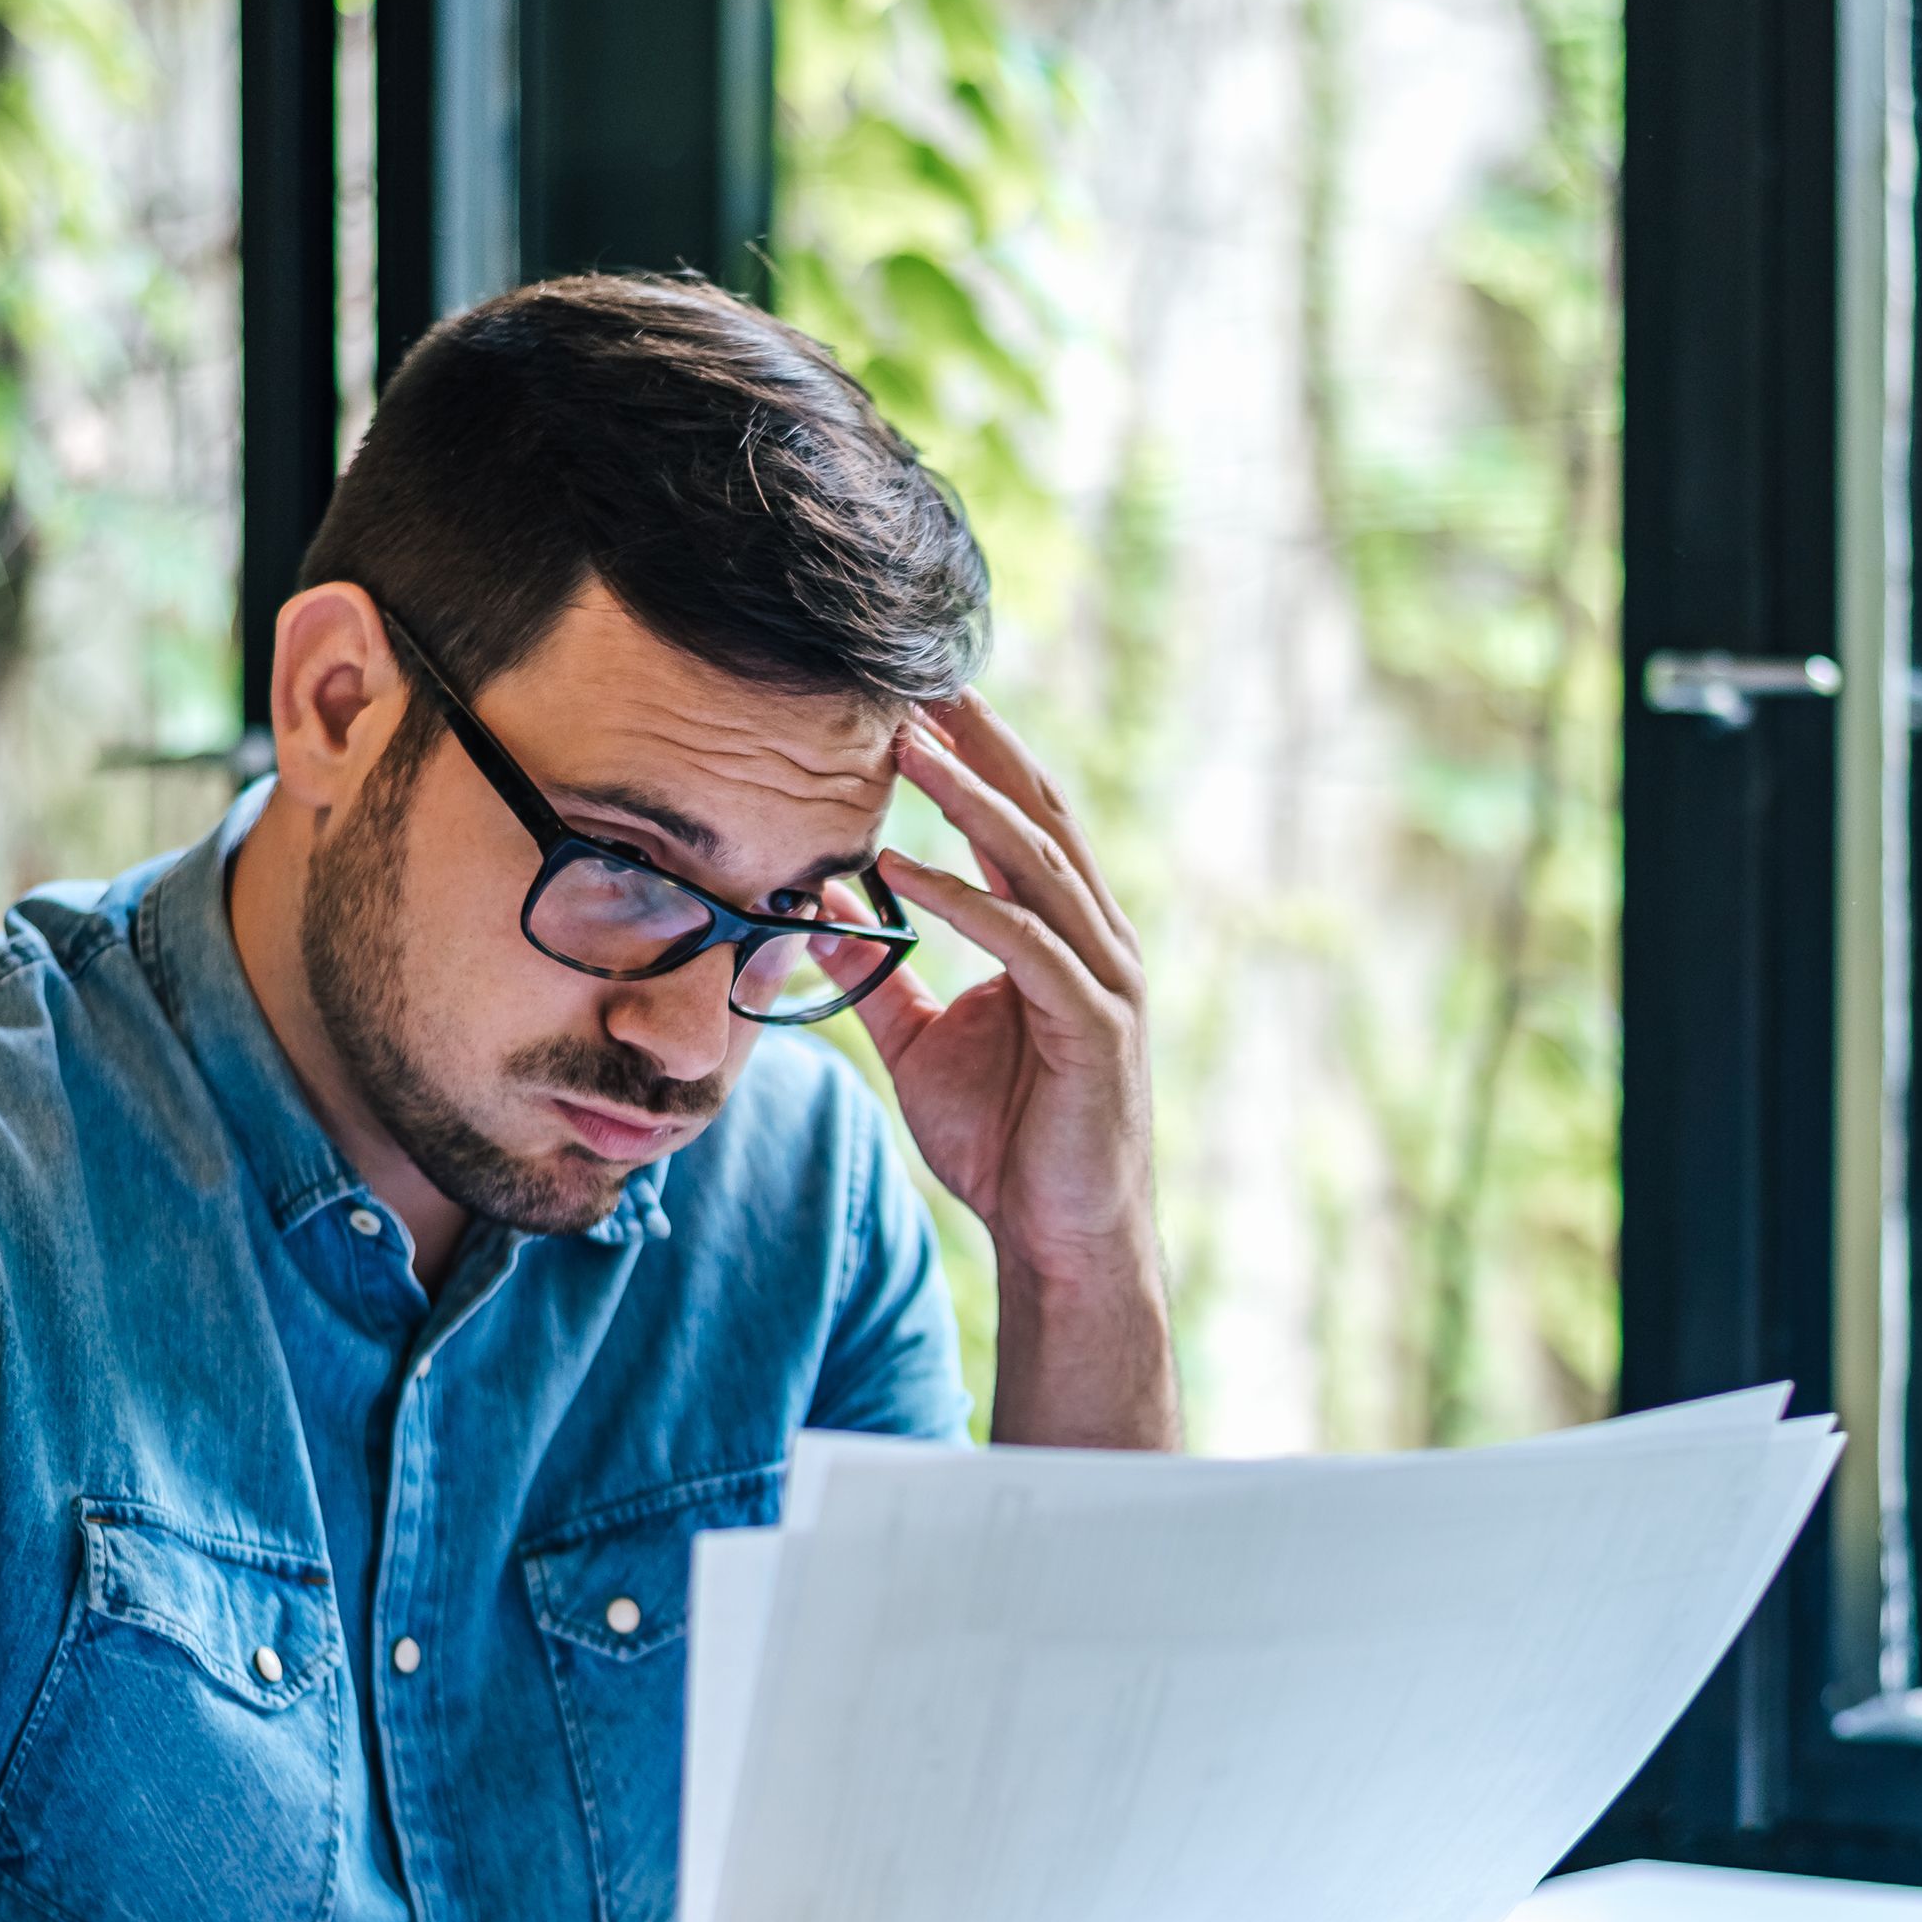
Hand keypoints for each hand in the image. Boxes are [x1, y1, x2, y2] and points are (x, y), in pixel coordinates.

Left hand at [857, 695, 1155, 1293]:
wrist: (1059, 1241)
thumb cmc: (1005, 1144)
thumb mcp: (924, 1046)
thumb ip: (882, 975)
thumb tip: (819, 909)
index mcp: (1063, 935)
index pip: (1019, 821)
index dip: (973, 755)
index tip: (912, 697)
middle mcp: (1096, 941)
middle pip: (1038, 815)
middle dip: (979, 746)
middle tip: (916, 680)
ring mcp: (1103, 980)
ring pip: (1034, 864)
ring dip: (967, 800)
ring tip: (904, 748)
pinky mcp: (1093, 1027)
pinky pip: (1024, 945)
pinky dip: (964, 900)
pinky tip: (905, 869)